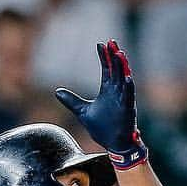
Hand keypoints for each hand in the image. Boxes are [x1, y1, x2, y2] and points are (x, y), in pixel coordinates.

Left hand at [55, 40, 147, 170]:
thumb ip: (71, 101)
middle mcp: (117, 92)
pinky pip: (129, 97)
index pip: (107, 69)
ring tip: (120, 54)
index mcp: (107, 90)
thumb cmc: (102, 127)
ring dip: (122, 67)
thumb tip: (57, 91)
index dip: (104, 57)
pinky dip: (128, 88)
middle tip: (111, 42)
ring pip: (123, 79)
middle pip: (116, 70)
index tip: (101, 44)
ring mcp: (123, 100)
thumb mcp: (82, 112)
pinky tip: (127, 77)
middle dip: (114, 56)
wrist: (113, 144)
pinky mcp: (127, 110)